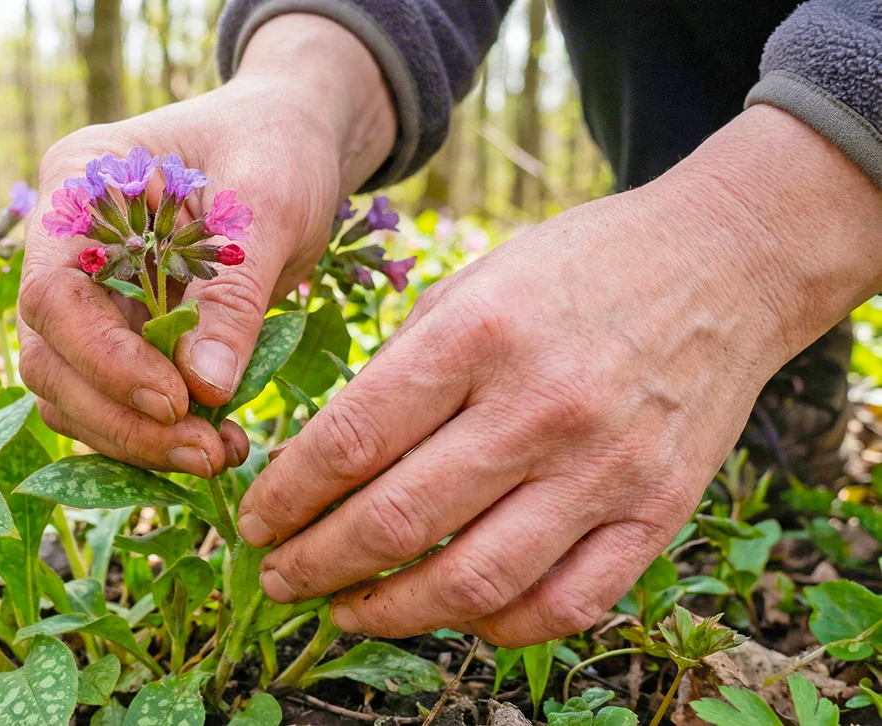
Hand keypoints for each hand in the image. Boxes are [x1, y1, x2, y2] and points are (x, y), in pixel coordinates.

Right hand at [17, 14, 395, 476]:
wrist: (294, 143)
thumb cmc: (278, 148)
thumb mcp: (269, 206)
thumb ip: (233, 294)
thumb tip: (204, 390)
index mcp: (76, 189)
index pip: (53, 295)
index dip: (104, 360)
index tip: (177, 400)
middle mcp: (64, 248)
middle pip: (51, 358)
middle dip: (122, 417)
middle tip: (206, 452)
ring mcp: (87, 295)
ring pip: (72, 394)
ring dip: (137, 439)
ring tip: (218, 454)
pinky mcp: (119, 336)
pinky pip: (112, 402)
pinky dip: (155, 434)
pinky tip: (217, 443)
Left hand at [238, 105, 881, 646]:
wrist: (722, 264)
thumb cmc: (574, 269)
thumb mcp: (469, 285)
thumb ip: (399, 370)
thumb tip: (322, 460)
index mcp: (477, 336)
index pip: (351, 440)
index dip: (287, 496)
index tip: (255, 522)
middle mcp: (539, 408)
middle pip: (398, 520)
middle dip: (316, 564)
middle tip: (277, 578)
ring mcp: (605, 469)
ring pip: (474, 581)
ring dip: (389, 612)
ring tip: (344, 611)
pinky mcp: (657, 513)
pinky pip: (565, 605)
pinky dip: (495, 626)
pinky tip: (452, 614)